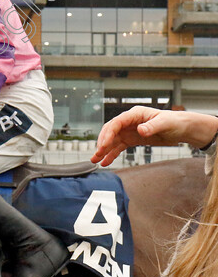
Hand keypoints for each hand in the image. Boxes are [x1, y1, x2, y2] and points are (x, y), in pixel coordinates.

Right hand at [91, 107, 217, 166]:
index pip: (116, 123)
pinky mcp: (132, 139)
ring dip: (103, 150)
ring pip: (112, 141)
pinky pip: (118, 147)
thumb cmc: (175, 122)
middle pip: (110, 131)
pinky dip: (111, 154)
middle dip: (102, 143)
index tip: (103, 145)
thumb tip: (140, 130)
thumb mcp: (165, 123)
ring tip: (95, 160)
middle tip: (97, 153)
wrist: (182, 128)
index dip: (108, 134)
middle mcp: (129, 122)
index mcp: (134, 114)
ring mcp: (129, 131)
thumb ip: (152, 126)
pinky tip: (105, 162)